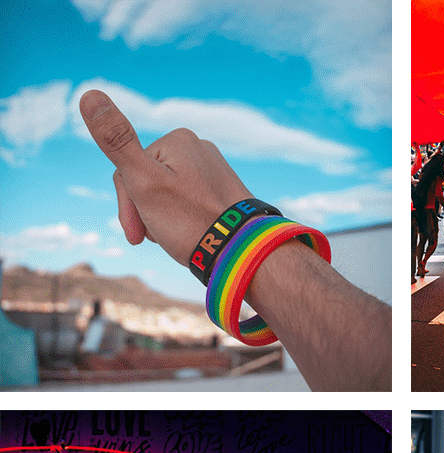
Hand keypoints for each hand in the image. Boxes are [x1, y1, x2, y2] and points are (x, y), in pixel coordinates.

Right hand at [79, 90, 252, 267]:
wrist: (242, 254)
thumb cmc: (191, 221)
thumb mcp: (143, 182)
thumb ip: (116, 141)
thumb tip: (88, 94)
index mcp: (177, 139)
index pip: (128, 171)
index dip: (128, 207)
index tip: (138, 234)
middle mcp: (198, 148)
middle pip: (148, 180)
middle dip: (146, 213)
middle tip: (159, 238)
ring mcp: (213, 169)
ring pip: (167, 194)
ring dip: (162, 219)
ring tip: (180, 238)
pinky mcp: (223, 190)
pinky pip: (189, 203)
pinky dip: (183, 221)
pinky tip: (192, 235)